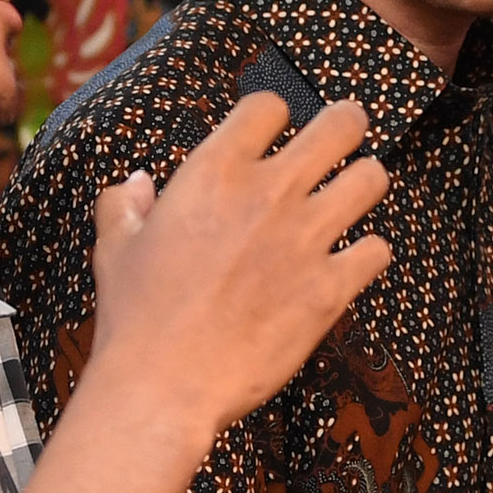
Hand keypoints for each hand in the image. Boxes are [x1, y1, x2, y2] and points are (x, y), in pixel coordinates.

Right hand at [83, 91, 395, 448]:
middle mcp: (268, 194)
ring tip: (353, 196)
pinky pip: (378, 251)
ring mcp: (306, 239)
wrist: (164, 386)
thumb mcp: (115, 248)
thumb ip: (125, 203)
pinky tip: (352, 263)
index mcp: (214, 173)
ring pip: (371, 179)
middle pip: (340, 125)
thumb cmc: (135, 318)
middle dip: (347, 125)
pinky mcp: (332, 288)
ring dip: (364, 184)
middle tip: (345, 136)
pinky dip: (368, 255)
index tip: (275, 133)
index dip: (275, 115)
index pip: (269, 106)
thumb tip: (138, 183)